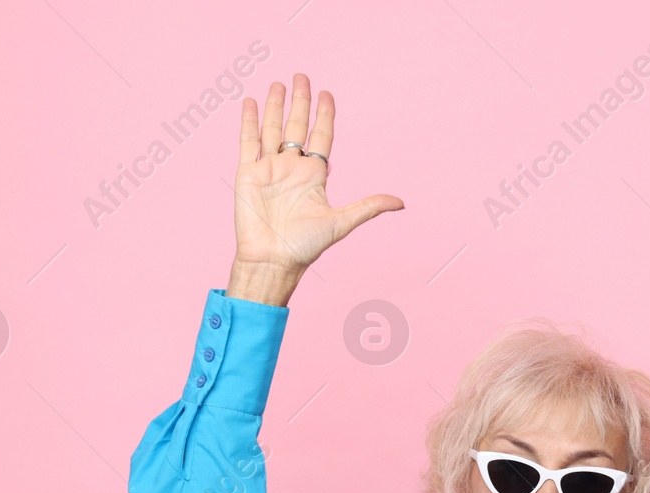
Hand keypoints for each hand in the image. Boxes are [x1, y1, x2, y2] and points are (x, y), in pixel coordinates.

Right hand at [227, 73, 403, 303]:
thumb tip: (401, 203)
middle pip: (297, 126)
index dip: (324, 115)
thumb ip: (369, 207)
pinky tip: (251, 102)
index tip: (327, 94)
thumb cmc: (305, 246)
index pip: (321, 136)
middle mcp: (292, 168)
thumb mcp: (342, 222)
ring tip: (279, 83)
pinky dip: (249, 121)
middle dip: (300, 102)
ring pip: (272, 129)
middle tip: (303, 76)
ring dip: (275, 106)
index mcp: (314, 175)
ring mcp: (269, 168)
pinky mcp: (248, 173)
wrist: (273, 259)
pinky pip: (248, 141)